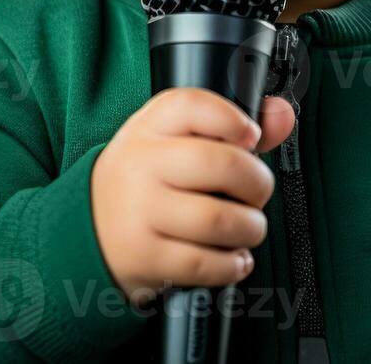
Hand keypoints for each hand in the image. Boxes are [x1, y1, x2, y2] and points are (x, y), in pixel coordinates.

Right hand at [90, 88, 295, 306]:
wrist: (88, 228)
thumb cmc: (144, 180)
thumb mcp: (173, 141)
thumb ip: (231, 126)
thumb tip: (281, 117)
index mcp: (150, 128)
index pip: (191, 105)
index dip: (232, 118)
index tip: (251, 136)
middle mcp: (141, 165)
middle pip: (219, 164)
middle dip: (257, 182)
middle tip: (257, 192)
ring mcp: (141, 212)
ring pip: (218, 220)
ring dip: (251, 228)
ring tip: (248, 227)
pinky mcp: (145, 256)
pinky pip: (204, 264)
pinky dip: (232, 264)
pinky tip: (234, 257)